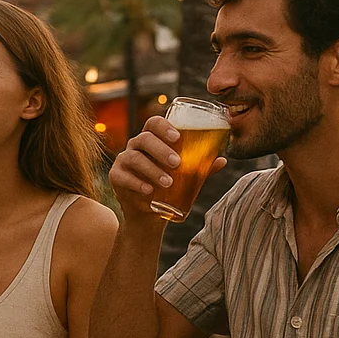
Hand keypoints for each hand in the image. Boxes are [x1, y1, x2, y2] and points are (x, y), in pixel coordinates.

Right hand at [109, 116, 225, 218]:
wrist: (148, 213)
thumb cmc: (168, 187)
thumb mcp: (185, 176)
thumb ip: (201, 167)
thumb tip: (222, 160)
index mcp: (152, 139)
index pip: (153, 123)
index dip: (164, 127)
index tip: (178, 137)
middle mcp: (136, 146)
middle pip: (144, 139)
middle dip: (161, 150)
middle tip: (177, 163)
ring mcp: (124, 161)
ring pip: (134, 158)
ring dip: (152, 169)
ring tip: (168, 183)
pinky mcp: (116, 177)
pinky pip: (123, 176)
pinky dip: (137, 183)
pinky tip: (149, 191)